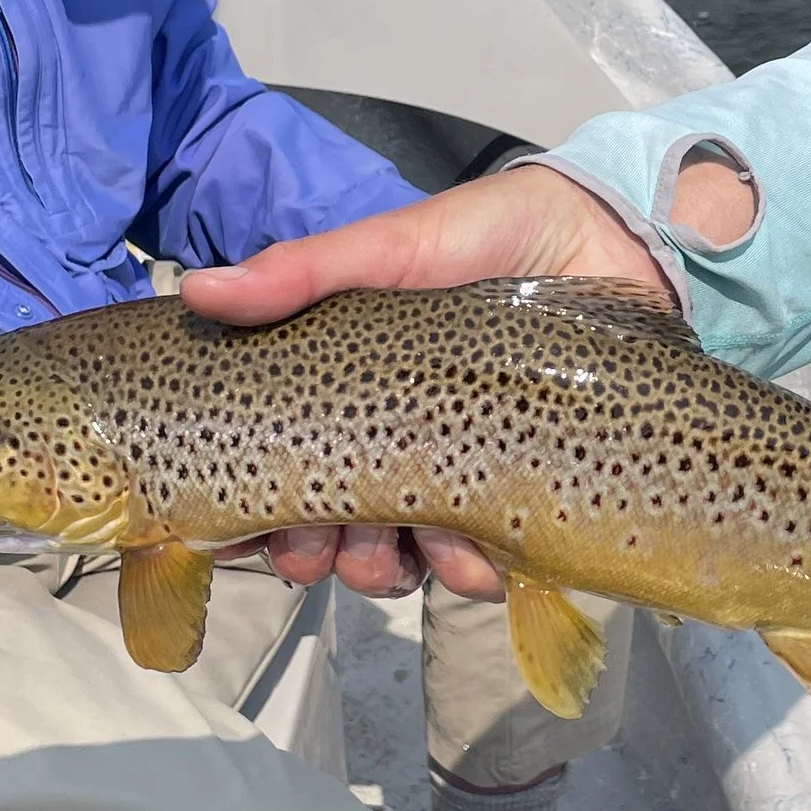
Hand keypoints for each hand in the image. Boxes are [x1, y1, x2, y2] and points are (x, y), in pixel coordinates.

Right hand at [183, 163, 680, 605]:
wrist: (610, 243)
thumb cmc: (489, 238)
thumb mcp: (394, 247)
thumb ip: (306, 273)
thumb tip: (201, 290)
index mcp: (347, 390)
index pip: (281, 463)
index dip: (251, 509)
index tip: (237, 528)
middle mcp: (394, 441)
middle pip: (329, 528)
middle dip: (313, 553)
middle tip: (316, 549)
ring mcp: (454, 473)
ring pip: (397, 558)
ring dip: (384, 570)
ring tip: (399, 555)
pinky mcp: (517, 496)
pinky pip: (478, 562)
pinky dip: (467, 572)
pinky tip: (476, 558)